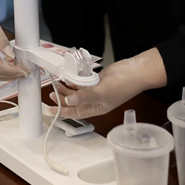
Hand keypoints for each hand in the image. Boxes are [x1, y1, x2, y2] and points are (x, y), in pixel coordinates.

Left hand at [48, 49, 165, 118]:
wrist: (134, 71)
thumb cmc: (123, 86)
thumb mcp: (101, 93)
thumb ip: (84, 97)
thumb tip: (68, 100)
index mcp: (96, 108)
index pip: (75, 113)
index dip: (62, 112)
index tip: (50, 111)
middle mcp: (95, 101)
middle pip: (74, 102)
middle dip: (62, 98)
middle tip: (51, 93)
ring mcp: (95, 90)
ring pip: (77, 91)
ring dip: (67, 87)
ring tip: (58, 82)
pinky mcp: (96, 80)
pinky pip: (82, 81)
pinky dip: (75, 79)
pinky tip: (68, 76)